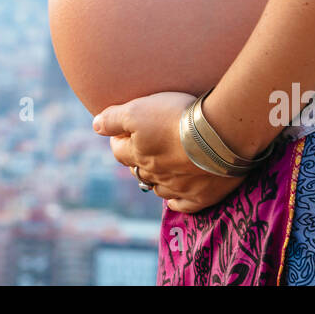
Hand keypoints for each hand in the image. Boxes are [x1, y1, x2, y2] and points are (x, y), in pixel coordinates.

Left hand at [93, 91, 244, 213]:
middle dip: (137, 159)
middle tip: (144, 147)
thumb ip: (113, 118)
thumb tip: (95, 126)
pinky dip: (176, 200)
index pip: (119, 151)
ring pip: (158, 188)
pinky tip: (175, 196)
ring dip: (156, 179)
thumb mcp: (138, 109)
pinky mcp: (201, 196)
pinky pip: (183, 204)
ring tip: (160, 168)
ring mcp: (177, 188)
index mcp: (138, 154)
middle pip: (138, 170)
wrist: (218, 134)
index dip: (118, 140)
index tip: (123, 132)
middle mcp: (154, 174)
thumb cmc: (176, 117)